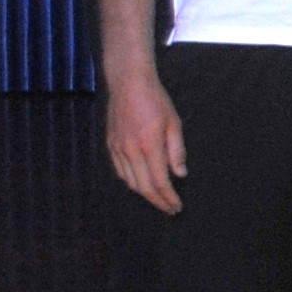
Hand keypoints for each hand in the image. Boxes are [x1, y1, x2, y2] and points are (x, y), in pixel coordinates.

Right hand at [106, 69, 185, 214]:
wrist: (128, 83)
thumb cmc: (155, 101)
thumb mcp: (174, 124)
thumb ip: (177, 151)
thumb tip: (180, 175)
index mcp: (149, 146)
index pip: (159, 182)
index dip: (168, 197)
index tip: (176, 206)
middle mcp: (130, 150)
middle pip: (143, 187)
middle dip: (158, 201)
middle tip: (170, 208)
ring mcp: (117, 148)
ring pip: (130, 182)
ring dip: (145, 194)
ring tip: (159, 199)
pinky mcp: (110, 145)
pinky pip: (120, 171)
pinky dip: (131, 182)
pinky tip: (141, 184)